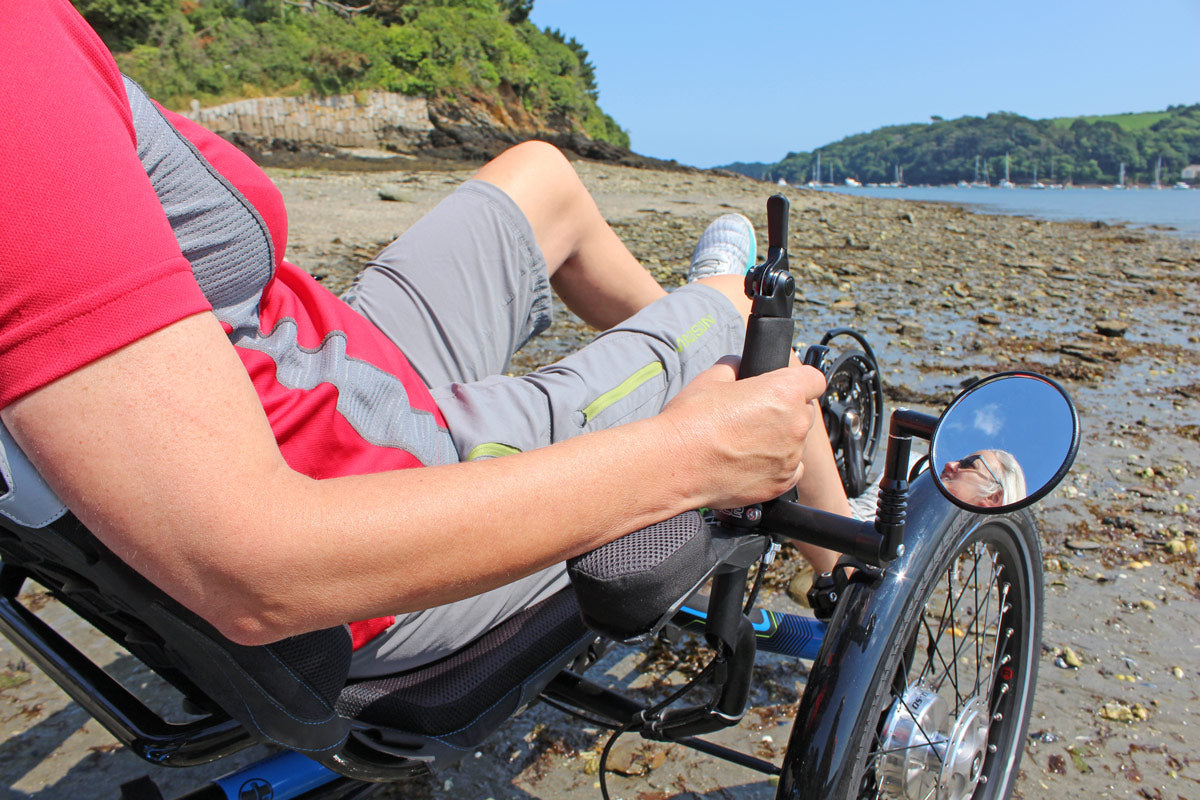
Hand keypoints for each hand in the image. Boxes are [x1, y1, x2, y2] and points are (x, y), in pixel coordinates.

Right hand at [656, 357, 826, 509]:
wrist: (675, 463)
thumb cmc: (691, 421)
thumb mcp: (712, 377)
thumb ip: (736, 367)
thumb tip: (740, 368)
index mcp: (784, 391)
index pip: (814, 379)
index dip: (799, 380)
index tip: (787, 386)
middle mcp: (794, 424)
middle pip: (805, 412)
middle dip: (786, 411)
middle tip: (753, 416)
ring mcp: (790, 457)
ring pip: (795, 442)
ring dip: (779, 440)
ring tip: (744, 442)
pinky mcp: (781, 483)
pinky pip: (790, 469)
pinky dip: (776, 465)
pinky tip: (749, 461)